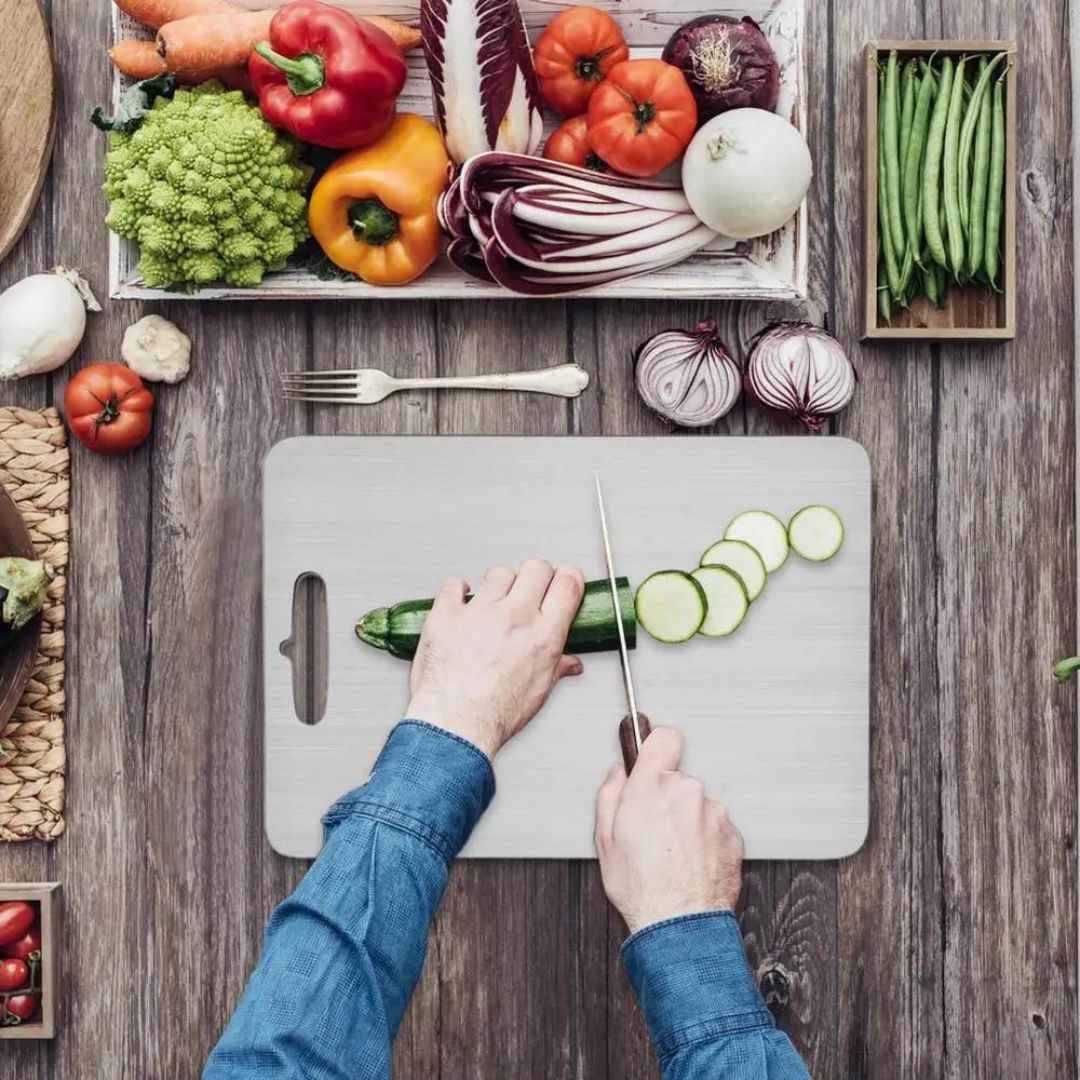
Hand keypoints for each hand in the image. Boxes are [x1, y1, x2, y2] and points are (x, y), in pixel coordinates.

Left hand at [406, 560, 585, 758]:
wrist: (455, 724)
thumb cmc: (495, 714)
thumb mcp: (539, 691)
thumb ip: (556, 668)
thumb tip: (569, 664)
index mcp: (544, 634)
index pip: (568, 584)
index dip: (568, 577)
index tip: (563, 580)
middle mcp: (515, 616)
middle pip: (536, 568)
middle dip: (537, 575)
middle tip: (530, 587)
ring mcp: (480, 611)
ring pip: (499, 572)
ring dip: (499, 583)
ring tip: (494, 599)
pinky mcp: (448, 613)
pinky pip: (454, 586)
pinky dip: (457, 590)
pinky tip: (460, 599)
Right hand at [594, 727, 743, 934]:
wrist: (679, 925)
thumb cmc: (641, 888)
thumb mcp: (605, 840)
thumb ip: (610, 794)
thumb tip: (617, 775)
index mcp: (651, 787)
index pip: (664, 738)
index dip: (657, 747)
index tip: (653, 757)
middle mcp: (686, 792)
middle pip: (678, 779)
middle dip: (667, 798)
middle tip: (653, 829)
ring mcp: (713, 813)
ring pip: (698, 805)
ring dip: (688, 821)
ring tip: (673, 854)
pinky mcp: (732, 835)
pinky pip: (715, 827)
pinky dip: (705, 841)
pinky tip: (690, 863)